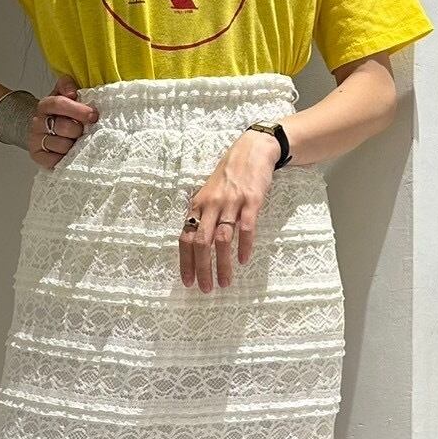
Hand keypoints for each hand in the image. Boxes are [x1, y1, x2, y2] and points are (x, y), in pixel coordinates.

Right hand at [28, 73, 99, 168]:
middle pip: (64, 127)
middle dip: (78, 130)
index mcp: (45, 105)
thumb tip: (73, 92)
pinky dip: (65, 158)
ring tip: (74, 142)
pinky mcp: (37, 156)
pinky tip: (68, 153)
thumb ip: (68, 85)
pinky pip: (55, 161)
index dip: (78, 110)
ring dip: (73, 145)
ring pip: (62, 145)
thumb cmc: (60, 114)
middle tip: (82, 132)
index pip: (60, 104)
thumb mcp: (63, 94)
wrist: (43, 130)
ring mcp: (36, 140)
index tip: (93, 115)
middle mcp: (38, 122)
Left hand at [179, 129, 278, 292]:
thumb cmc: (230, 175)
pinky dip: (244, 246)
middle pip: (201, 242)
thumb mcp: (210, 192)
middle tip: (205, 288)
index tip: (188, 281)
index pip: (185, 237)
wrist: (252, 150)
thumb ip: (203, 215)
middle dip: (202, 268)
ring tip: (224, 282)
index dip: (185, 261)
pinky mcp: (250, 200)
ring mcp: (231, 203)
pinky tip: (243, 260)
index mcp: (198, 205)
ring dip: (222, 264)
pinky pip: (245, 227)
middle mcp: (211, 205)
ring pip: (222, 239)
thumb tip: (195, 243)